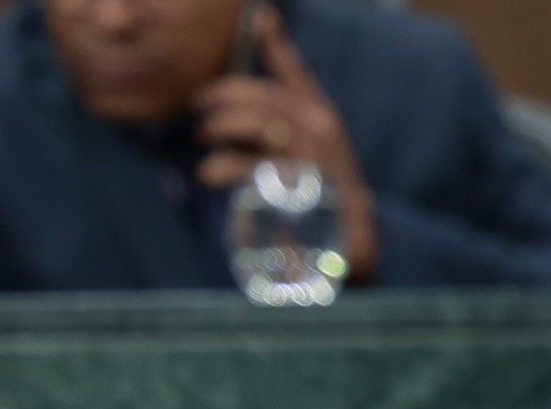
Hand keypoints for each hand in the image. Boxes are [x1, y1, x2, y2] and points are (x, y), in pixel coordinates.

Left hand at [190, 8, 379, 276]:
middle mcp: (320, 130)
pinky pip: (249, 165)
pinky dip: (220, 167)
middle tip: (198, 109)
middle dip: (221, 97)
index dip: (276, 43)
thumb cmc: (321, 193)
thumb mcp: (308, 147)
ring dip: (219, 126)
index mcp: (322, 116)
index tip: (260, 17)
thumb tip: (250, 65)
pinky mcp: (298, 188)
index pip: (295, 73)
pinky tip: (208, 174)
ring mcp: (311, 157)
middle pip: (262, 96)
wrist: (352, 245)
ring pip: (255, 122)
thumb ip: (282, 112)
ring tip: (204, 141)